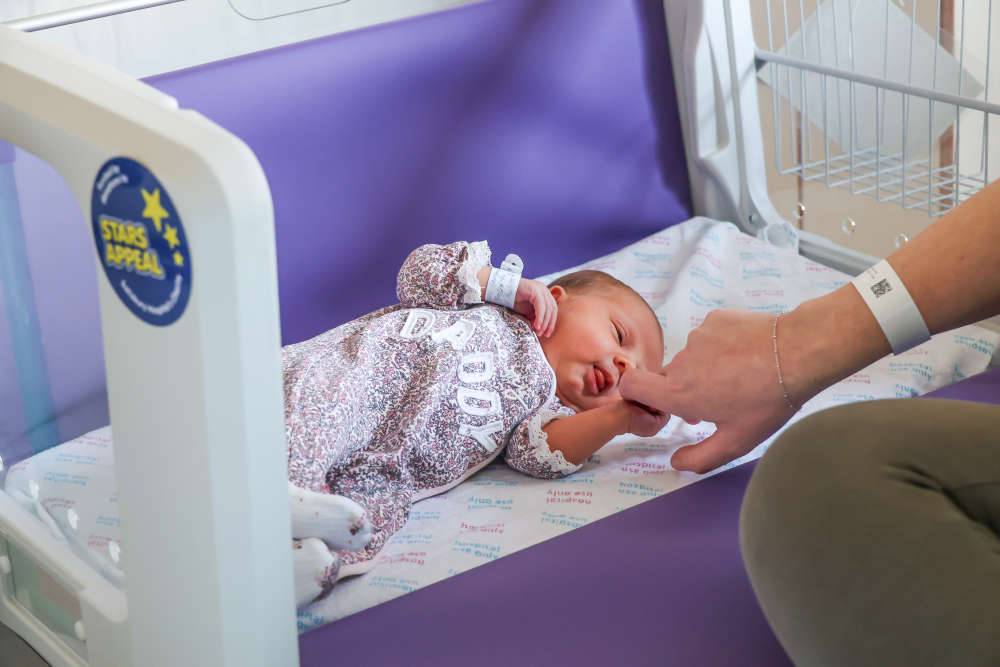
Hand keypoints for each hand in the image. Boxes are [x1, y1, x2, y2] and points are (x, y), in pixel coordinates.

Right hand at [513, 278, 556, 336]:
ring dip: (544, 322)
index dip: (551, 323)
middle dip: (549, 324)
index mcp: (544, 294)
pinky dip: (540, 317)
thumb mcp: (527, 311)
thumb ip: (535, 317)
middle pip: (552, 309)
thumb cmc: (513, 300)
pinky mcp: (535, 290)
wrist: (501, 290)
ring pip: (548, 308)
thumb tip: (540, 329)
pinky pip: (541, 306)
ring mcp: (541, 289)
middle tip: (544, 334)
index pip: (552, 310)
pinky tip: (537, 325)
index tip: (547, 334)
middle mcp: (544, 290)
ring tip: (539, 332)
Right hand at [619, 310, 801, 473]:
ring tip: (740, 377)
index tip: (656, 403)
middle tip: (717, 401)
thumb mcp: (737, 442)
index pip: (630, 385)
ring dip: (704, 369)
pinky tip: (745, 356)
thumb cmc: (768, 400)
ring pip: (691, 358)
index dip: (635, 394)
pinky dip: (720, 348)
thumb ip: (700, 458)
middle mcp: (681, 363)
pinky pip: (708, 338)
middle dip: (684, 390)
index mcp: (679, 393)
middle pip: (667, 377)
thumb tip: (676, 462)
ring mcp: (697, 337)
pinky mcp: (715, 320)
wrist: (798, 352)